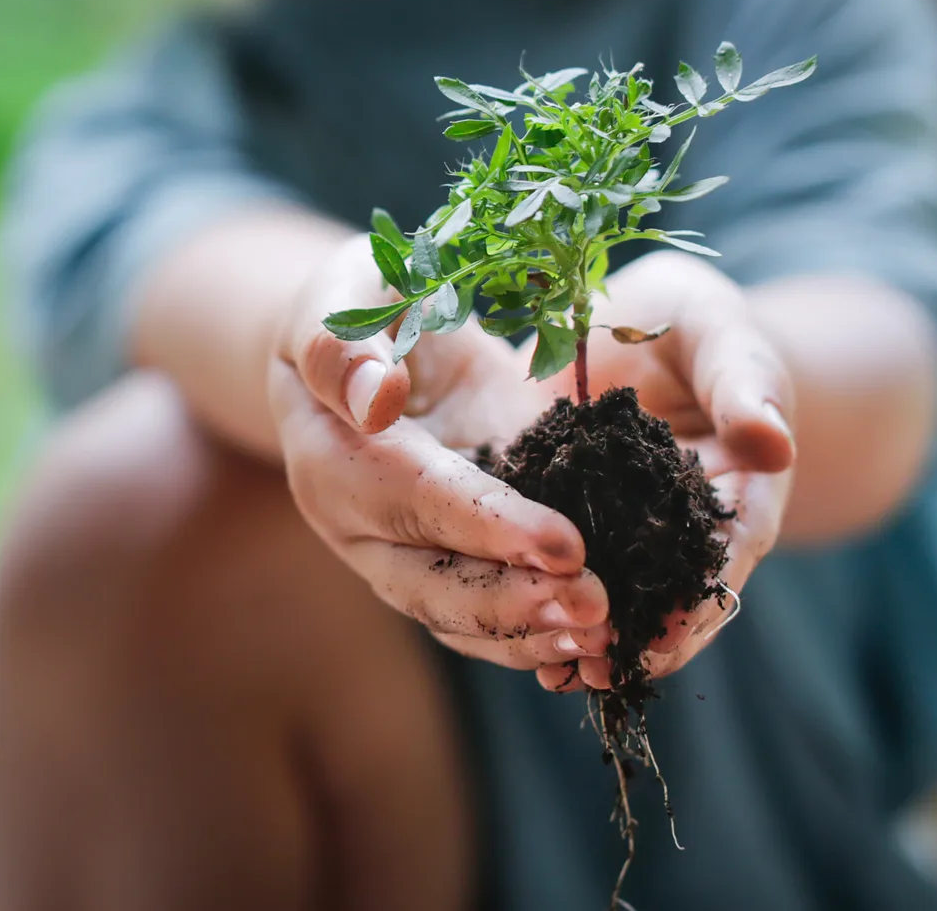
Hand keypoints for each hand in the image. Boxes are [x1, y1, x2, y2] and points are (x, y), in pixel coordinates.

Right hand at [269, 235, 611, 670]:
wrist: (365, 342)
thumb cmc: (353, 303)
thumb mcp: (340, 296)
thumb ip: (342, 344)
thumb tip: (376, 396)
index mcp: (330, 460)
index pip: (413, 499)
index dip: (486, 525)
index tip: (564, 545)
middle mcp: (363, 526)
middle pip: (431, 587)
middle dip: (516, 604)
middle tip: (598, 609)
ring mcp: (411, 551)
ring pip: (462, 618)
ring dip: (534, 634)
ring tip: (606, 636)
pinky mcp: (459, 555)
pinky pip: (492, 613)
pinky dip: (542, 632)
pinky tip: (601, 640)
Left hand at [537, 250, 796, 692]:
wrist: (639, 322)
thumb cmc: (696, 321)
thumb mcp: (721, 334)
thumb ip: (744, 382)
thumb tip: (774, 442)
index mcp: (739, 490)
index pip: (728, 556)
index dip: (699, 603)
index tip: (665, 638)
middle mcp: (685, 526)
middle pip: (674, 596)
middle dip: (639, 641)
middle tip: (597, 674)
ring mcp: (628, 530)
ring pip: (617, 593)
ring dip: (588, 634)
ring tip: (553, 670)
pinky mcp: (571, 517)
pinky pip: (561, 565)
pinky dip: (543, 597)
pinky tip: (508, 625)